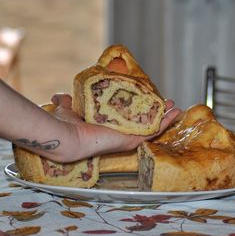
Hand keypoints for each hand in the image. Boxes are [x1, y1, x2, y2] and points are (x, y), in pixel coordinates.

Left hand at [51, 93, 180, 161]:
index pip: (127, 119)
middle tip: (165, 103)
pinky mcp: (132, 140)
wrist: (64, 136)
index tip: (146, 99)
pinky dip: (166, 121)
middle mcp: (119, 134)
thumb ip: (66, 101)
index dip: (138, 109)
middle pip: (143, 123)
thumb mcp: (69, 108)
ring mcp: (127, 138)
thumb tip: (58, 95)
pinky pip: (153, 131)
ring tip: (175, 106)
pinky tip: (175, 112)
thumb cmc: (64, 125)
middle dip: (155, 113)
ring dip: (165, 116)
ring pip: (152, 126)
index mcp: (108, 128)